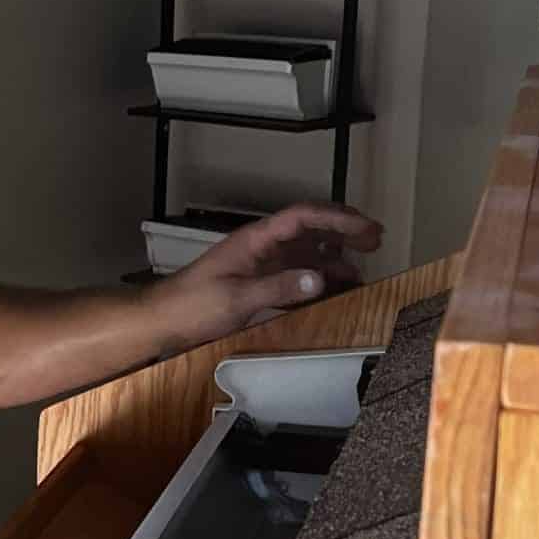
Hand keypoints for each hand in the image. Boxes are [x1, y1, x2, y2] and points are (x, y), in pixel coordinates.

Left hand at [149, 201, 380, 352]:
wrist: (162, 322)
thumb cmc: (191, 306)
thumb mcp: (236, 299)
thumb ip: (278, 287)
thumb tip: (320, 278)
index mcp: (254, 239)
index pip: (302, 217)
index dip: (336, 218)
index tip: (365, 228)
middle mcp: (261, 246)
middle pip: (309, 228)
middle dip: (343, 230)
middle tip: (376, 239)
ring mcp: (261, 264)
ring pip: (306, 252)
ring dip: (335, 257)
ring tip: (363, 268)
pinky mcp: (258, 284)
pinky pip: (296, 275)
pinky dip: (318, 279)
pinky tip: (334, 290)